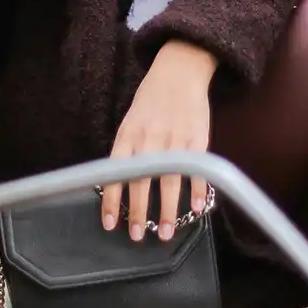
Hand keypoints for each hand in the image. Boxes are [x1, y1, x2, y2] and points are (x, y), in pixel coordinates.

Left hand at [101, 40, 216, 239]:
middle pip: (141, 181)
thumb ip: (126, 152)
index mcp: (128, 135)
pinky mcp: (197, 137)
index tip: (110, 224)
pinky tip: (194, 209)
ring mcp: (175, 138)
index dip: (112, 201)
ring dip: (166, 209)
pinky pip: (196, 168)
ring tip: (165, 232)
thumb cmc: (150, 102)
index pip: (115, 173)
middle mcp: (149, 139)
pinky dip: (196, 189)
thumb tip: (117, 187)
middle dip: (138, 212)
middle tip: (137, 236)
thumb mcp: (130, 122)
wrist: (179, 71)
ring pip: (169, 179)